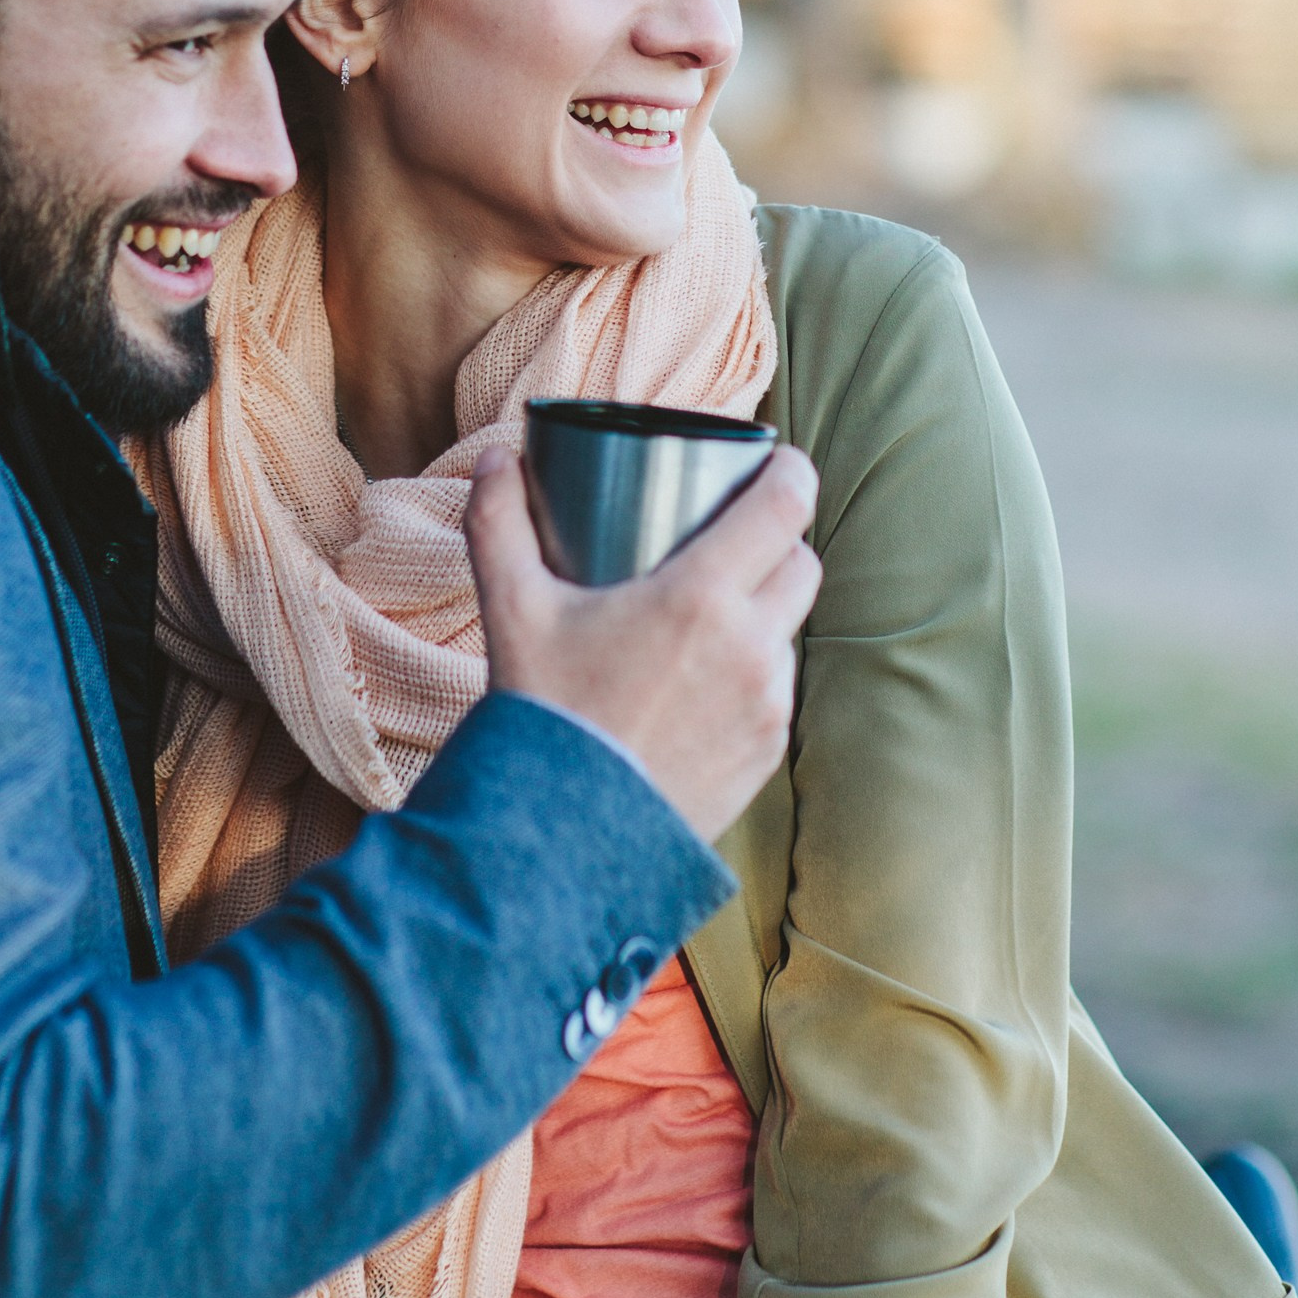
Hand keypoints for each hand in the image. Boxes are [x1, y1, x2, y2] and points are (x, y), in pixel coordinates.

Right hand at [465, 446, 820, 841]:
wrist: (564, 840)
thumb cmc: (543, 714)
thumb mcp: (512, 610)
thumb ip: (499, 523)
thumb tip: (496, 457)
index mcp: (701, 597)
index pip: (785, 507)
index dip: (790, 472)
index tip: (775, 461)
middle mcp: (750, 647)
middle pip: (802, 563)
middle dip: (777, 540)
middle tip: (732, 536)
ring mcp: (767, 704)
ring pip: (791, 628)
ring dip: (764, 609)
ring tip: (712, 611)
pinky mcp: (767, 752)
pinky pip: (777, 689)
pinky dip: (753, 671)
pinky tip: (708, 677)